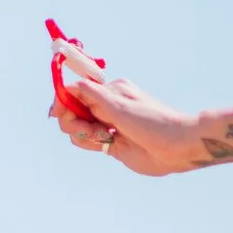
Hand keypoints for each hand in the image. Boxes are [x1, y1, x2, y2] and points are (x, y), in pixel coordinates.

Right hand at [51, 75, 204, 176]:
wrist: (177, 147)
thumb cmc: (152, 122)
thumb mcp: (118, 104)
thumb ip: (90, 94)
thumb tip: (68, 86)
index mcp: (111, 91)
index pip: (75, 91)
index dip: (62, 101)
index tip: (56, 112)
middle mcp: (108, 106)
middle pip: (73, 111)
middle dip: (73, 120)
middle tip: (91, 129)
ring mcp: (109, 125)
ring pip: (78, 128)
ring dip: (83, 133)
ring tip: (104, 137)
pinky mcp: (112, 143)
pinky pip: (88, 141)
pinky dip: (88, 142)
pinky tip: (104, 143)